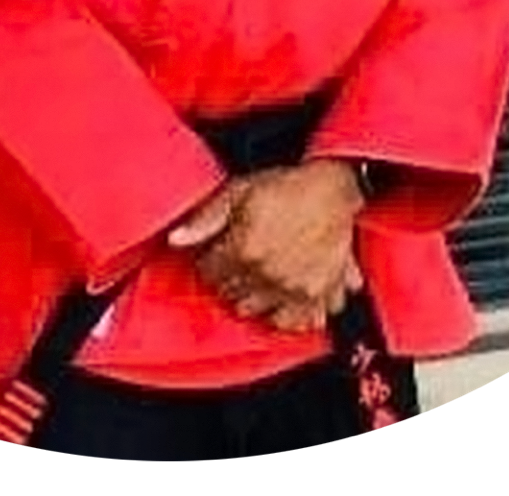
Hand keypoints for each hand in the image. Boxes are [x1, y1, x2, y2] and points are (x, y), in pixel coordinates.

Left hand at [169, 161, 364, 331]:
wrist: (333, 187)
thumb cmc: (286, 185)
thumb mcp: (238, 190)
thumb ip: (205, 218)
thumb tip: (175, 239)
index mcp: (244, 249)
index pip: (211, 274)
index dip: (210, 261)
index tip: (216, 254)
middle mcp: (268, 275)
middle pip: (233, 297)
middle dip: (230, 282)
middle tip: (237, 266)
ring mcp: (295, 288)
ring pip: (261, 313)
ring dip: (255, 300)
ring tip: (258, 281)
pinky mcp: (321, 294)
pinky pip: (300, 322)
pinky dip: (292, 316)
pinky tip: (286, 300)